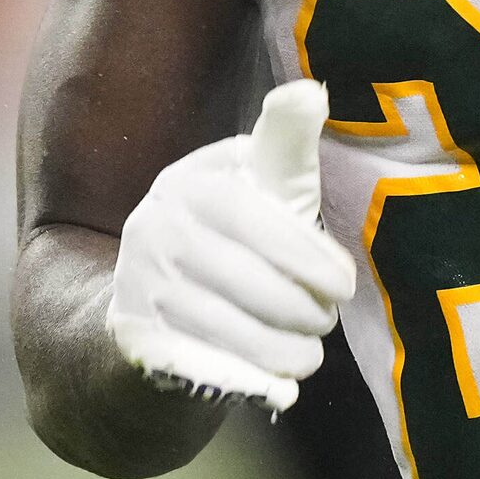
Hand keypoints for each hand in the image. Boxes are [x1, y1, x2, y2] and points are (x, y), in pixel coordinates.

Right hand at [105, 79, 356, 411]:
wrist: (142, 313)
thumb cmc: (228, 239)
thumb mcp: (255, 187)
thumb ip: (285, 145)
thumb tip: (311, 90)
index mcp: (191, 182)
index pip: (263, 223)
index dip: (312, 259)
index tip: (345, 286)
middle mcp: (155, 228)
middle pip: (254, 284)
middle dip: (305, 312)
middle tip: (324, 323)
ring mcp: (139, 286)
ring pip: (234, 331)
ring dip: (286, 351)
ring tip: (308, 353)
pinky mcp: (134, 342)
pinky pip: (202, 368)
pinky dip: (247, 381)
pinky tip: (279, 388)